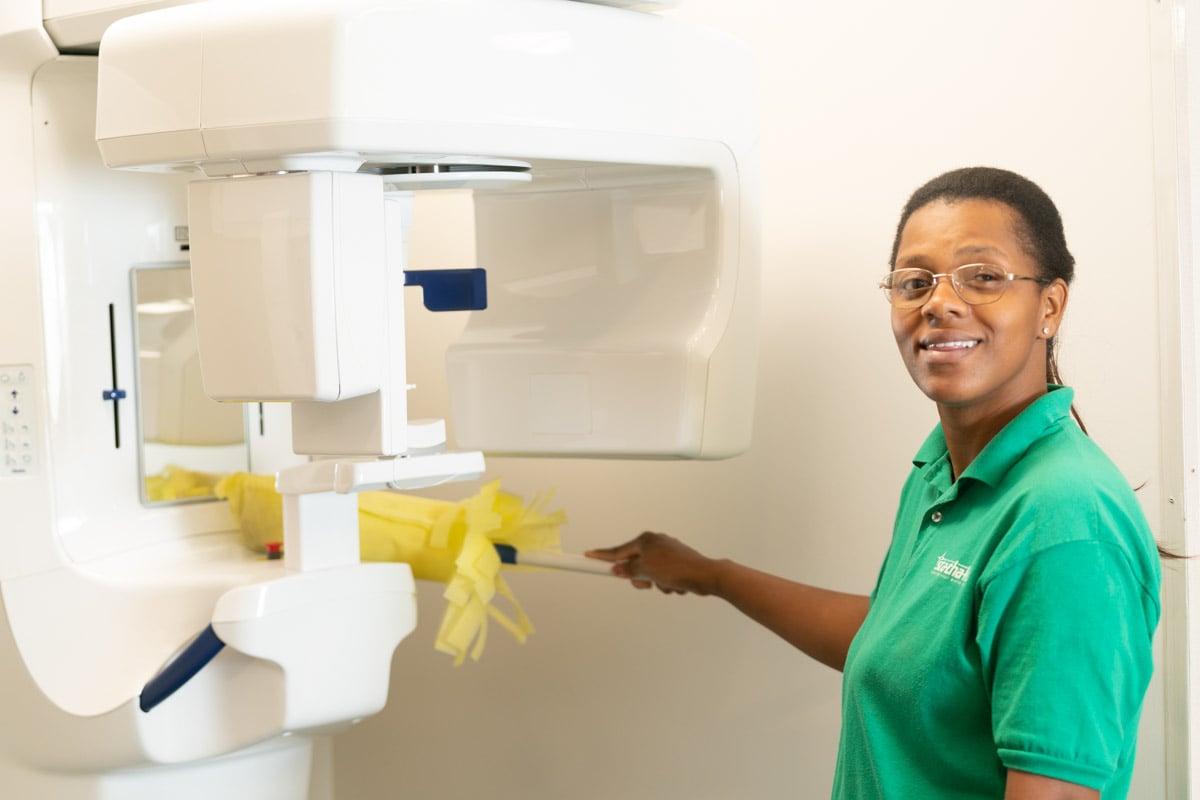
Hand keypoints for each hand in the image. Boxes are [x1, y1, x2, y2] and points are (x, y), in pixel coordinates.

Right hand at [585, 532, 721, 594]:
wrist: (704, 575)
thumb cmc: (677, 568)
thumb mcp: (646, 570)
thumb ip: (629, 570)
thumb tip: (618, 569)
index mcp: (646, 540)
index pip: (618, 550)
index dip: (602, 556)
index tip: (588, 556)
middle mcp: (655, 543)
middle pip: (634, 565)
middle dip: (640, 578)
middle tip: (648, 582)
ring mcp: (666, 553)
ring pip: (648, 574)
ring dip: (655, 583)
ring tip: (666, 583)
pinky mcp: (675, 563)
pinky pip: (661, 578)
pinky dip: (666, 584)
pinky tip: (676, 584)